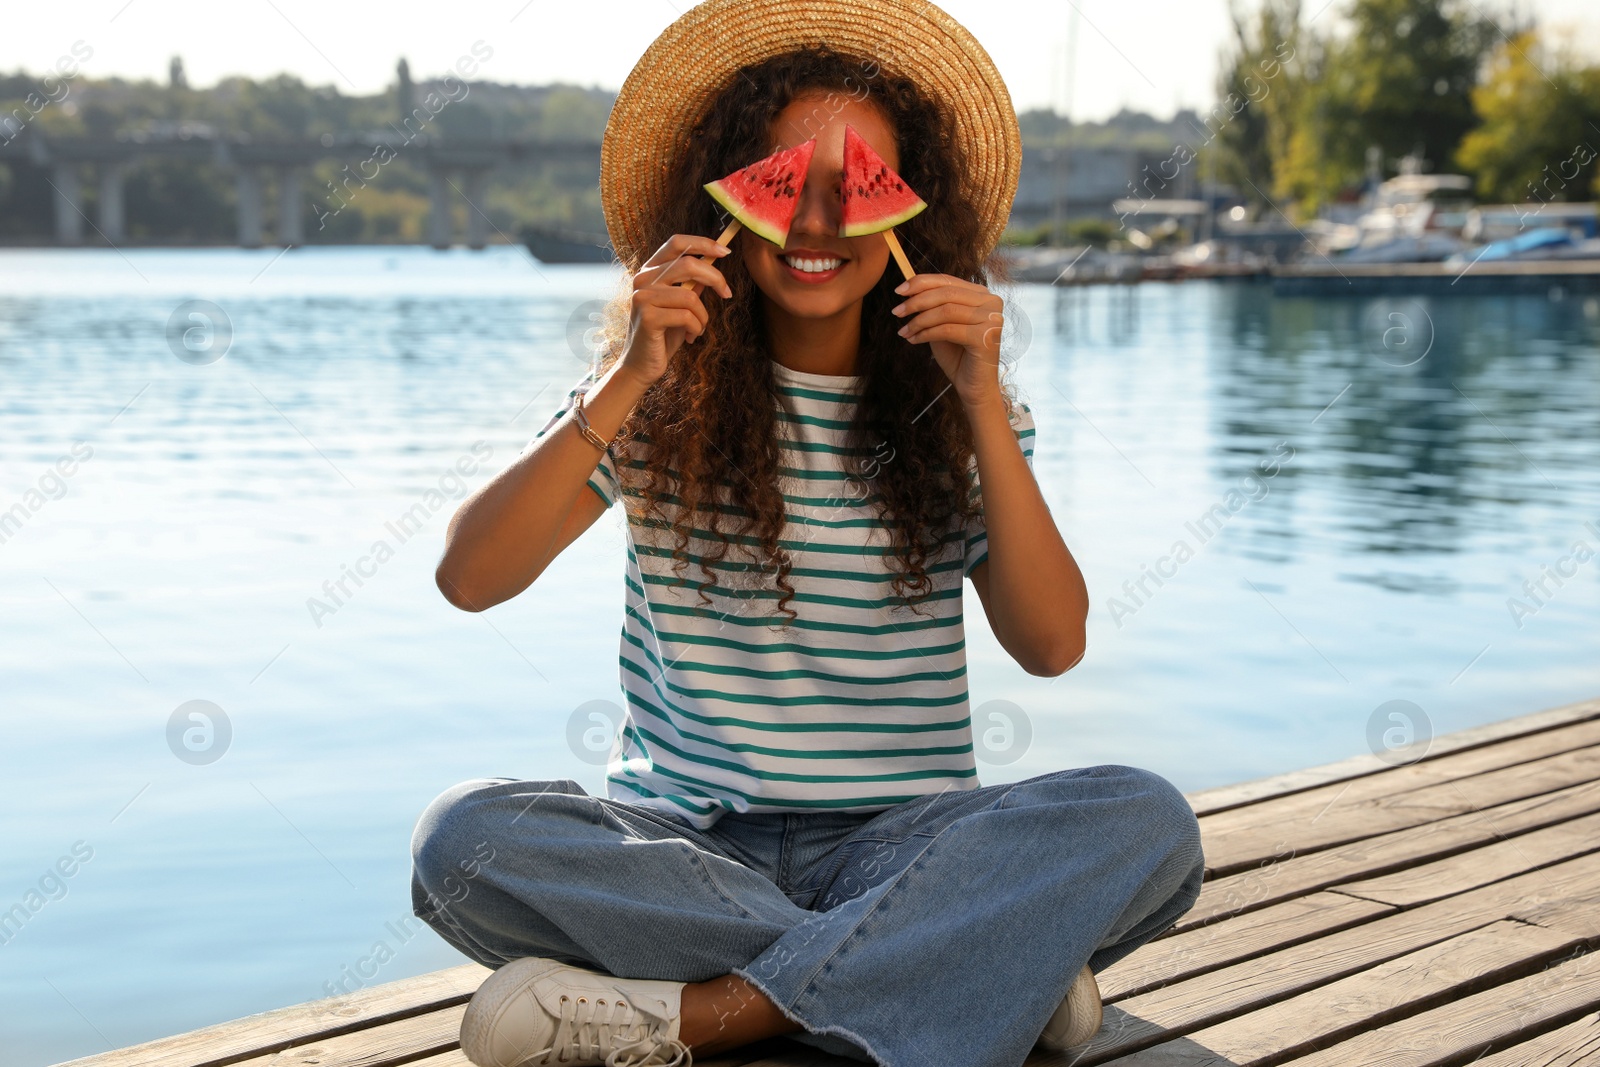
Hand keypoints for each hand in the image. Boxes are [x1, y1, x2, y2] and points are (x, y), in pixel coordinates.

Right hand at [617, 234, 734, 387]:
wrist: (642, 366)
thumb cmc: (664, 335)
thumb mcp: (681, 305)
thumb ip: (692, 283)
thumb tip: (714, 260)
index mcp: (649, 271)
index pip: (676, 242)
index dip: (703, 243)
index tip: (725, 251)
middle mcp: (642, 279)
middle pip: (688, 263)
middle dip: (715, 278)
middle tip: (727, 293)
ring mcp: (642, 297)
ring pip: (690, 295)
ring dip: (703, 315)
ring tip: (698, 328)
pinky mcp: (647, 317)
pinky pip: (686, 315)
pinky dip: (696, 328)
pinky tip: (690, 337)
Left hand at [889, 273, 1004, 405]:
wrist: (973, 387)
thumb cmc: (957, 355)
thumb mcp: (941, 324)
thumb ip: (932, 306)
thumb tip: (908, 288)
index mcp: (982, 294)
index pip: (948, 280)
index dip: (921, 282)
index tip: (899, 290)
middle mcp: (991, 302)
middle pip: (946, 293)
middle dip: (917, 302)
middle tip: (897, 312)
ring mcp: (991, 319)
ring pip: (946, 311)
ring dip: (919, 320)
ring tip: (904, 331)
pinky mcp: (985, 337)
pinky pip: (947, 330)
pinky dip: (926, 334)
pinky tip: (914, 340)